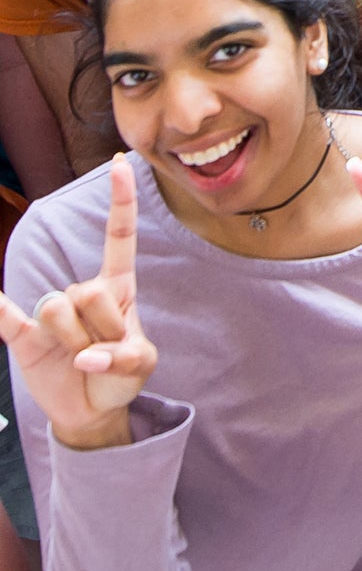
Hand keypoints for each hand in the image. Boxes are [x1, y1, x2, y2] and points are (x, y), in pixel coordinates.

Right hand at [0, 156, 155, 448]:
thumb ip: (125, 358)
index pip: (118, 237)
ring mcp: (52, 313)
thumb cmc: (121, 375)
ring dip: (77, 341)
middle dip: (104, 327)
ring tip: (83, 358)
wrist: (94, 408)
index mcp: (117, 287)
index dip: (121, 200)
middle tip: (109, 351)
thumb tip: (85, 359)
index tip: (122, 162)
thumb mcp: (140, 365)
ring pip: (59, 309)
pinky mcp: (26, 337)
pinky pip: (6, 318)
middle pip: (89, 291)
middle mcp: (82, 292)